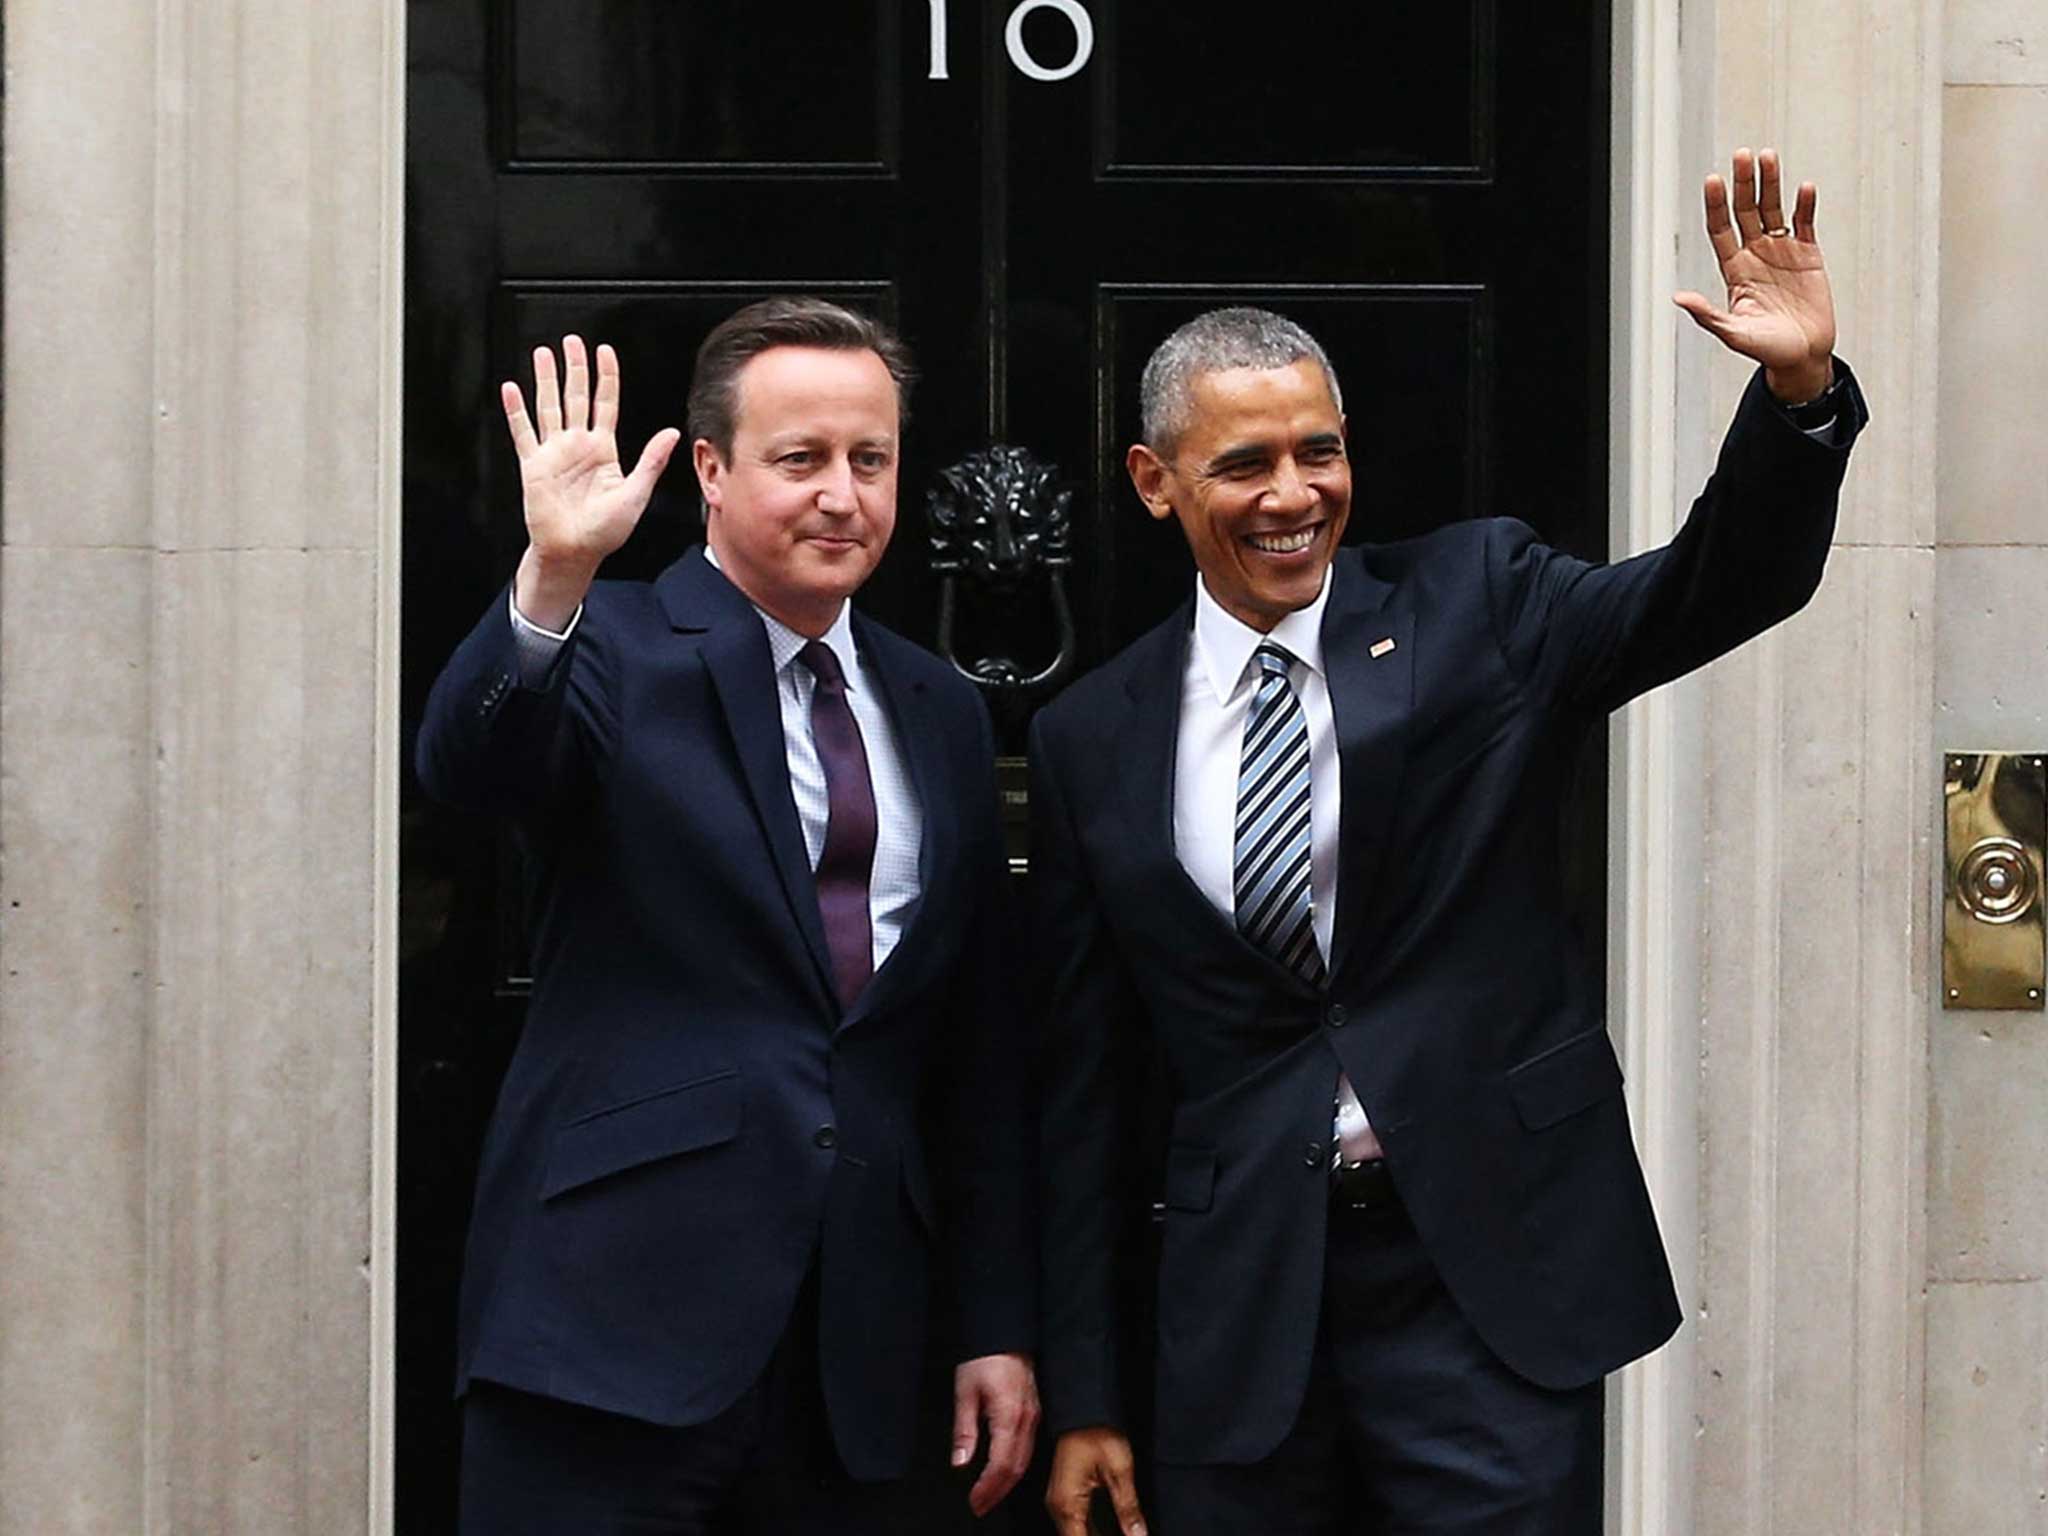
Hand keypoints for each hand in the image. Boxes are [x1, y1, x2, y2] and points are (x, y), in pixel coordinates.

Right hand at [502, 335, 680, 627]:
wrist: (574, 552)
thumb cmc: (604, 532)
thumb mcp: (635, 494)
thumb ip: (651, 461)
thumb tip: (671, 434)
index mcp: (604, 451)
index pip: (606, 403)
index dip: (606, 377)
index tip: (605, 351)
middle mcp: (578, 446)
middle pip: (576, 397)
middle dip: (575, 368)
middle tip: (572, 341)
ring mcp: (554, 453)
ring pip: (549, 406)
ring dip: (545, 380)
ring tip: (543, 354)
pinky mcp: (533, 465)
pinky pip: (523, 433)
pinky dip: (516, 411)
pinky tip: (511, 389)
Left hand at [952, 1352, 1039, 1516]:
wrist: (1005, 1332)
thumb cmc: (985, 1358)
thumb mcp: (965, 1392)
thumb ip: (964, 1430)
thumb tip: (960, 1462)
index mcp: (1009, 1416)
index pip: (1002, 1464)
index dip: (988, 1488)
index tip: (974, 1501)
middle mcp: (1027, 1420)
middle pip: (1016, 1468)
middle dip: (997, 1492)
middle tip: (979, 1506)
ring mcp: (1034, 1416)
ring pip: (1025, 1460)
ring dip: (1007, 1483)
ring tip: (989, 1496)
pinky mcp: (1034, 1412)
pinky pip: (1028, 1447)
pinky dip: (1016, 1466)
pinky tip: (1004, 1473)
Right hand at [1045, 1426, 1145, 1535]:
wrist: (1083, 1410)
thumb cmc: (1098, 1433)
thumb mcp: (1120, 1471)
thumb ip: (1128, 1508)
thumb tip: (1138, 1535)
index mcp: (1068, 1504)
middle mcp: (1058, 1507)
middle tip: (1129, 1535)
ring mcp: (1059, 1502)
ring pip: (1076, 1534)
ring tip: (1123, 1534)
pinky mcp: (1066, 1497)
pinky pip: (1077, 1524)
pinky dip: (1092, 1533)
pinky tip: (1111, 1533)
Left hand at [1674, 147, 1837, 403]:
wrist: (1802, 356)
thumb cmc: (1766, 349)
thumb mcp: (1734, 334)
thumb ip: (1708, 315)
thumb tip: (1679, 298)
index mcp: (1734, 270)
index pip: (1721, 230)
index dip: (1716, 206)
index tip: (1713, 180)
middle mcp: (1755, 255)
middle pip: (1746, 211)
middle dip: (1743, 184)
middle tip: (1742, 156)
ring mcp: (1781, 252)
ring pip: (1774, 210)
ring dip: (1771, 184)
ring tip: (1767, 157)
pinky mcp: (1808, 254)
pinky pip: (1805, 223)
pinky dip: (1805, 205)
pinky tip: (1804, 187)